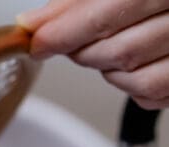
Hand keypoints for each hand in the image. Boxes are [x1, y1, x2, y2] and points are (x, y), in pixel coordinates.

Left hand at [18, 0, 168, 108]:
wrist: (167, 5)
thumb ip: (76, 1)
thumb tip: (34, 23)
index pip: (107, 13)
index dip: (65, 32)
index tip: (38, 41)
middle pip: (119, 50)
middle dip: (82, 50)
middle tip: (70, 41)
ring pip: (134, 77)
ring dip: (106, 69)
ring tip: (105, 47)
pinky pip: (152, 94)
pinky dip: (129, 85)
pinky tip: (130, 64)